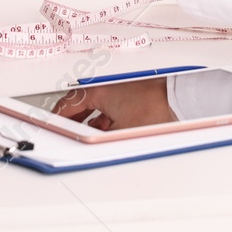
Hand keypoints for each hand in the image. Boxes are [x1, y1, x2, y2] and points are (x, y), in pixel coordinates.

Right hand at [47, 80, 177, 130]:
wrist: (178, 101)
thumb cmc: (153, 109)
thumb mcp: (120, 131)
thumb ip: (99, 138)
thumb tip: (88, 144)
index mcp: (99, 92)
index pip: (69, 103)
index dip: (58, 114)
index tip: (53, 121)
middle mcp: (108, 87)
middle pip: (83, 103)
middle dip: (74, 118)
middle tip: (68, 128)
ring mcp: (121, 89)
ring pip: (98, 104)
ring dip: (91, 118)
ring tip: (90, 132)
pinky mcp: (132, 94)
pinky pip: (111, 105)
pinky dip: (105, 116)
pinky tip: (109, 128)